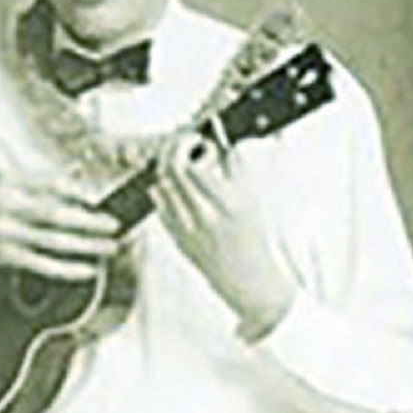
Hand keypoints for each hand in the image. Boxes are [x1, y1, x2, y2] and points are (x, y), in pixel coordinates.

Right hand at [0, 174, 120, 295]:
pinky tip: (86, 269)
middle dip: (88, 220)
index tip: (97, 196)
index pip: (48, 184)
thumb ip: (34, 180)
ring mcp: (7, 235)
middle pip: (55, 214)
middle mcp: (8, 209)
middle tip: (114, 224)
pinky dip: (67, 268)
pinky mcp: (6, 257)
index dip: (75, 189)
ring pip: (53, 241)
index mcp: (7, 184)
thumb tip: (71, 178)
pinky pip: (42, 265)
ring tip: (109, 246)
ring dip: (85, 245)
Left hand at [156, 127, 296, 336]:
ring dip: (167, 169)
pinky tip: (175, 187)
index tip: (196, 140)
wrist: (246, 277)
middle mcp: (203, 217)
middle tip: (181, 145)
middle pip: (172, 173)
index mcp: (227, 204)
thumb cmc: (252, 235)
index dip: (190, 146)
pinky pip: (160, 206)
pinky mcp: (177, 239)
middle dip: (173, 151)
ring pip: (162, 187)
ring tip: (180, 164)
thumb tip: (222, 136)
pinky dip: (163, 191)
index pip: (194, 166)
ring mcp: (187, 230)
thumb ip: (235, 166)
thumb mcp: (252, 198)